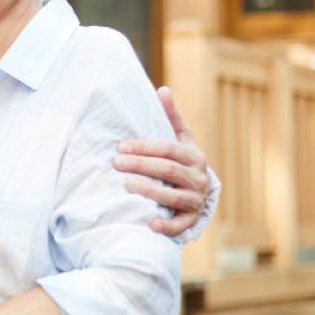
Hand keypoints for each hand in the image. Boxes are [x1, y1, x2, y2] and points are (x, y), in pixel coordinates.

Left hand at [114, 86, 211, 236]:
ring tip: (126, 186)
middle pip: (168, 170)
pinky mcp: (190, 220)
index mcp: (194, 156)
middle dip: (141, 165)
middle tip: (115, 163)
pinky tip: (150, 223)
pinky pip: (180, 225)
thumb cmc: (182, 162)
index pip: (169, 149)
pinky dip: (167, 226)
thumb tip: (163, 89)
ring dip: (149, 191)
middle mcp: (198, 178)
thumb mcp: (180, 139)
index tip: (121, 146)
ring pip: (173, 196)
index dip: (145, 147)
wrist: (199, 194)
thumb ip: (170, 117)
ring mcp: (195, 201)